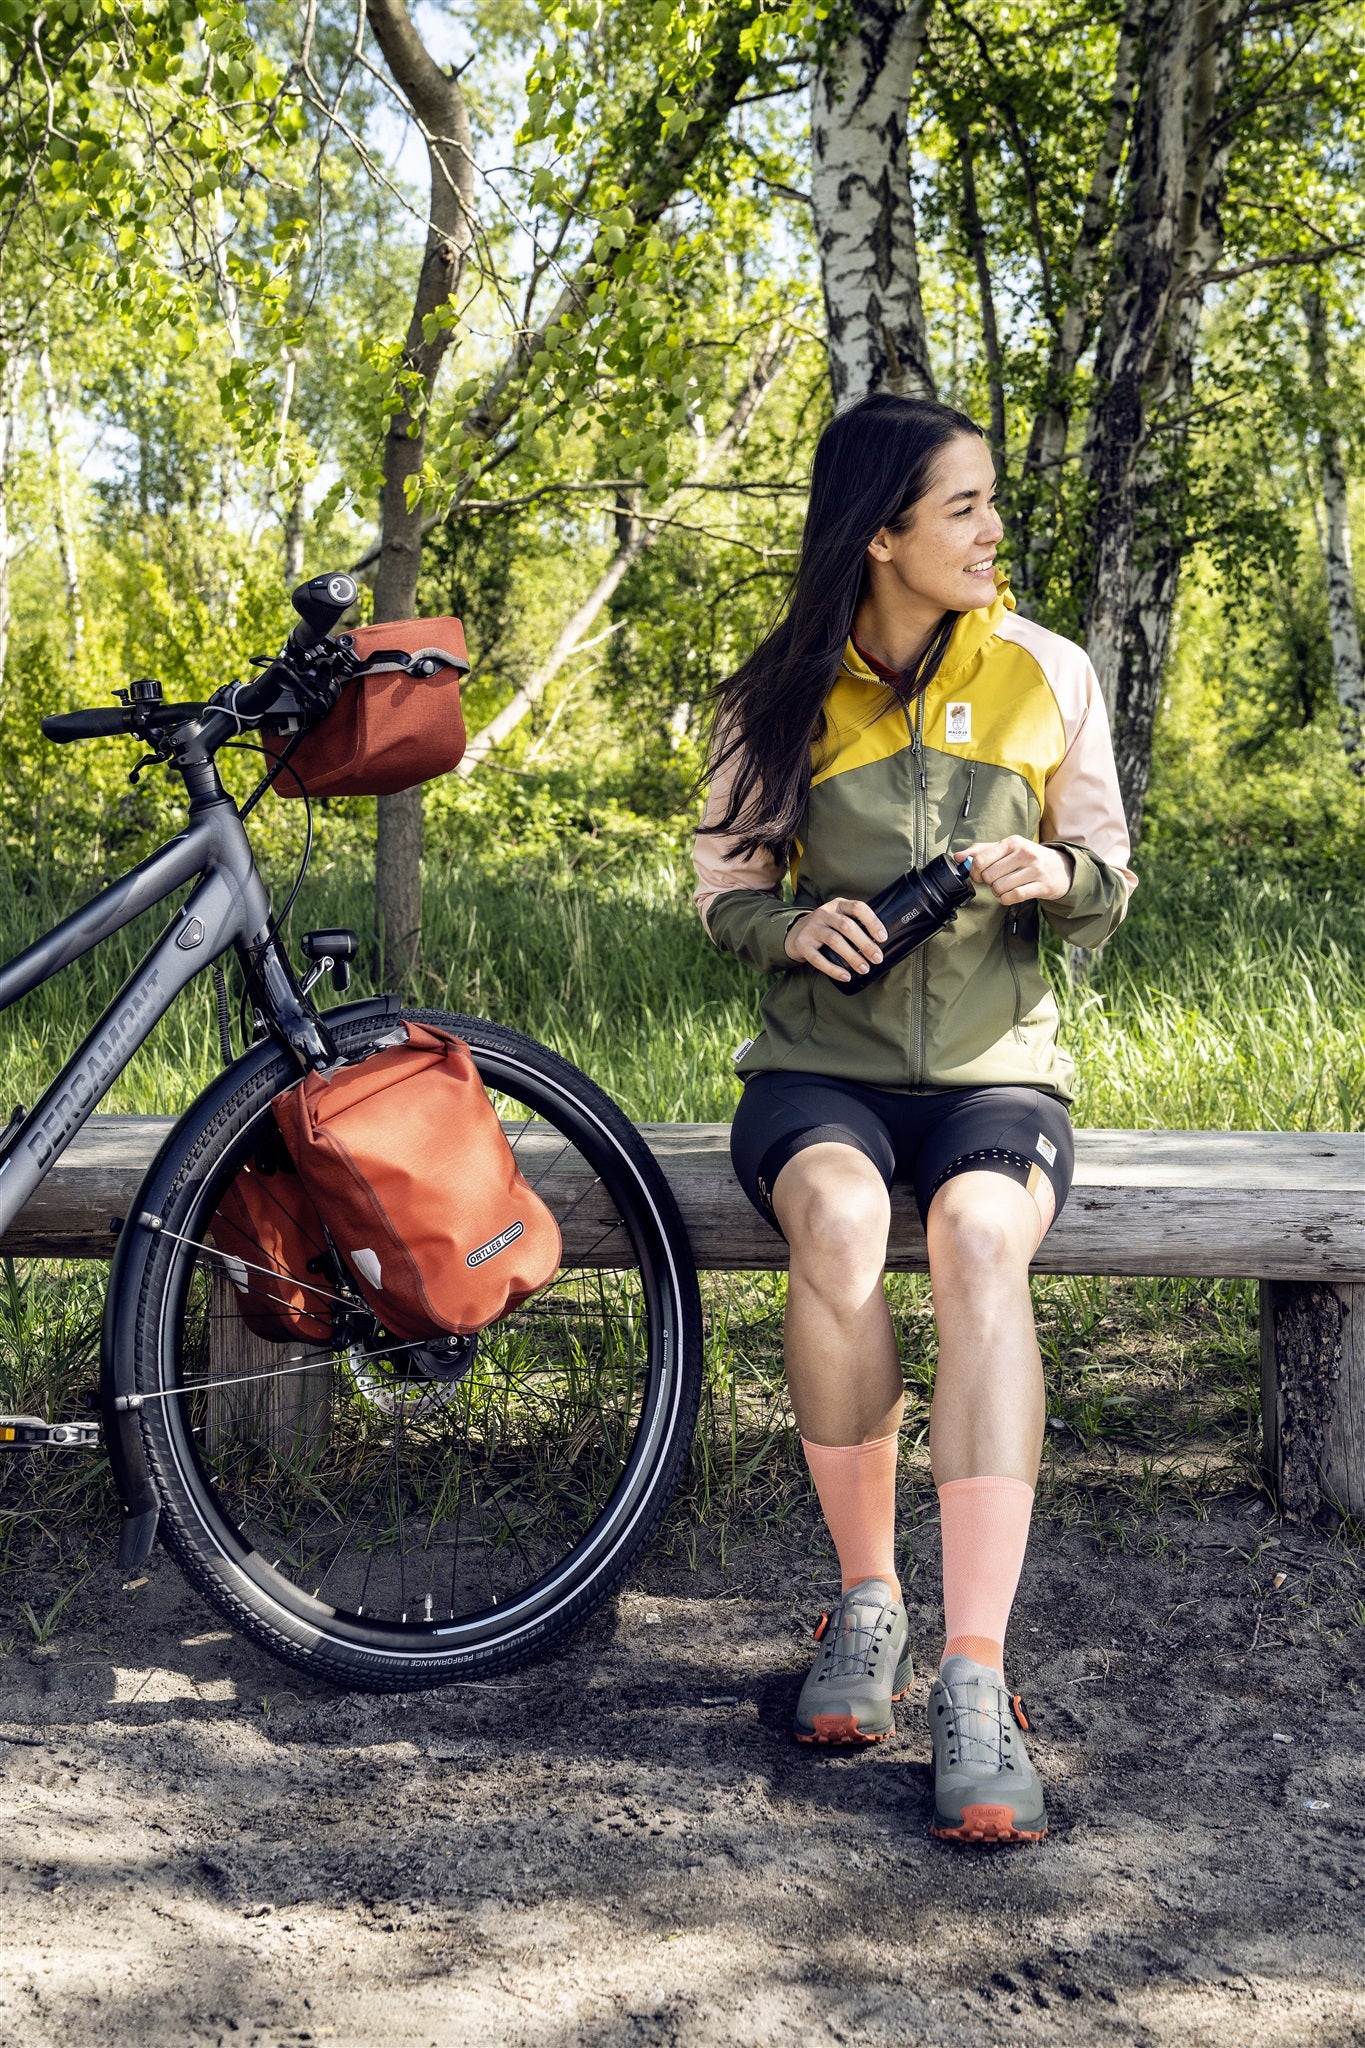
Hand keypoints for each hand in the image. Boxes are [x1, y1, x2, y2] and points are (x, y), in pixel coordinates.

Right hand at [784, 897, 886, 981]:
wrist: (795, 933)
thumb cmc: (827, 927)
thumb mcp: (839, 918)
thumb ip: (856, 924)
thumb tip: (880, 943)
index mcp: (838, 905)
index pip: (858, 908)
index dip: (872, 922)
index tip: (883, 938)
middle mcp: (824, 913)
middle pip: (847, 926)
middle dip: (865, 944)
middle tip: (877, 958)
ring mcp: (812, 928)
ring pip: (834, 941)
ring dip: (852, 957)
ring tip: (864, 969)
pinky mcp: (802, 944)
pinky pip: (818, 959)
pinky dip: (833, 969)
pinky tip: (845, 976)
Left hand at [960, 837, 1074, 905]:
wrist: (1061, 867)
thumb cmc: (1028, 858)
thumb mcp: (1007, 848)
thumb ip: (981, 851)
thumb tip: (958, 857)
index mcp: (1013, 842)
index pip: (981, 860)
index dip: (974, 871)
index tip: (979, 874)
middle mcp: (1024, 854)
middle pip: (989, 876)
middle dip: (988, 883)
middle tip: (996, 880)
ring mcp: (1035, 870)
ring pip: (999, 888)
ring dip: (998, 892)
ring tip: (1005, 887)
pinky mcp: (1042, 886)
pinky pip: (1012, 897)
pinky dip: (1006, 899)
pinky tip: (1010, 894)